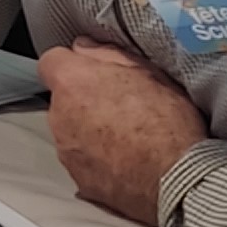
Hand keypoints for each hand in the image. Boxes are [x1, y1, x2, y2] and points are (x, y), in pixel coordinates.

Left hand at [37, 38, 207, 226]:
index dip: (72, 65)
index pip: (51, 61)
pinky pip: (82, 161)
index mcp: (73, 82)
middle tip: (120, 105)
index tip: (91, 72)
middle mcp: (60, 116)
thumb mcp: (146, 71)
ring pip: (70, 131)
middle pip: (62, 100)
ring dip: (89, 130)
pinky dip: (97, 159)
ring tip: (127, 136)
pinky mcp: (78, 180)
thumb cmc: (166, 121)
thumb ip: (106, 54)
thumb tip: (84, 47)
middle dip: (84, 100)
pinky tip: (126, 160)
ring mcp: (66, 151)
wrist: (175, 177)